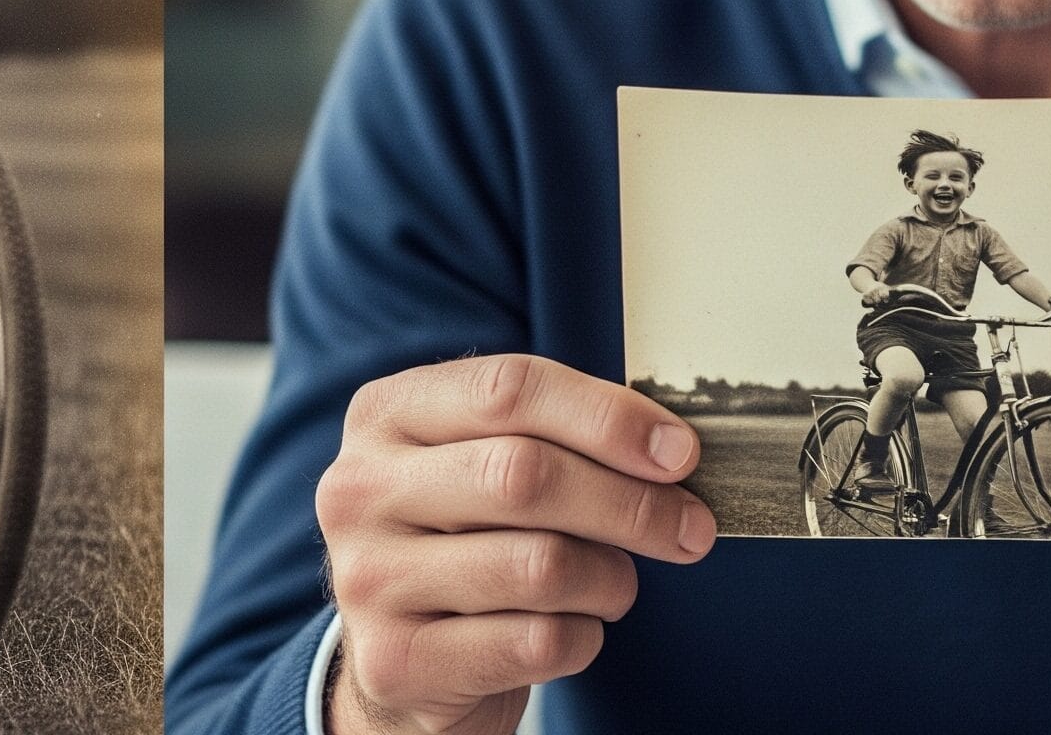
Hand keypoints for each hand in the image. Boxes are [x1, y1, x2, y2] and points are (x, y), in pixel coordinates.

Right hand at [316, 353, 715, 734]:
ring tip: (613, 583)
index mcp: (386, 415)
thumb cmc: (463, 542)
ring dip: (609, 578)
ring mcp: (368, 578)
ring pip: (539, 564)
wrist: (403, 660)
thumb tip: (668, 452)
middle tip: (690, 527)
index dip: (607, 417)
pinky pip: (534, 643)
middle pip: (524, 474)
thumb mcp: (481, 462)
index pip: (508, 389)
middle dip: (630, 503)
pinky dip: (582, 638)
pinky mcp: (395, 661)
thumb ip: (552, 436)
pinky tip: (572, 629)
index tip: (678, 452)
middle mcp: (360, 489)